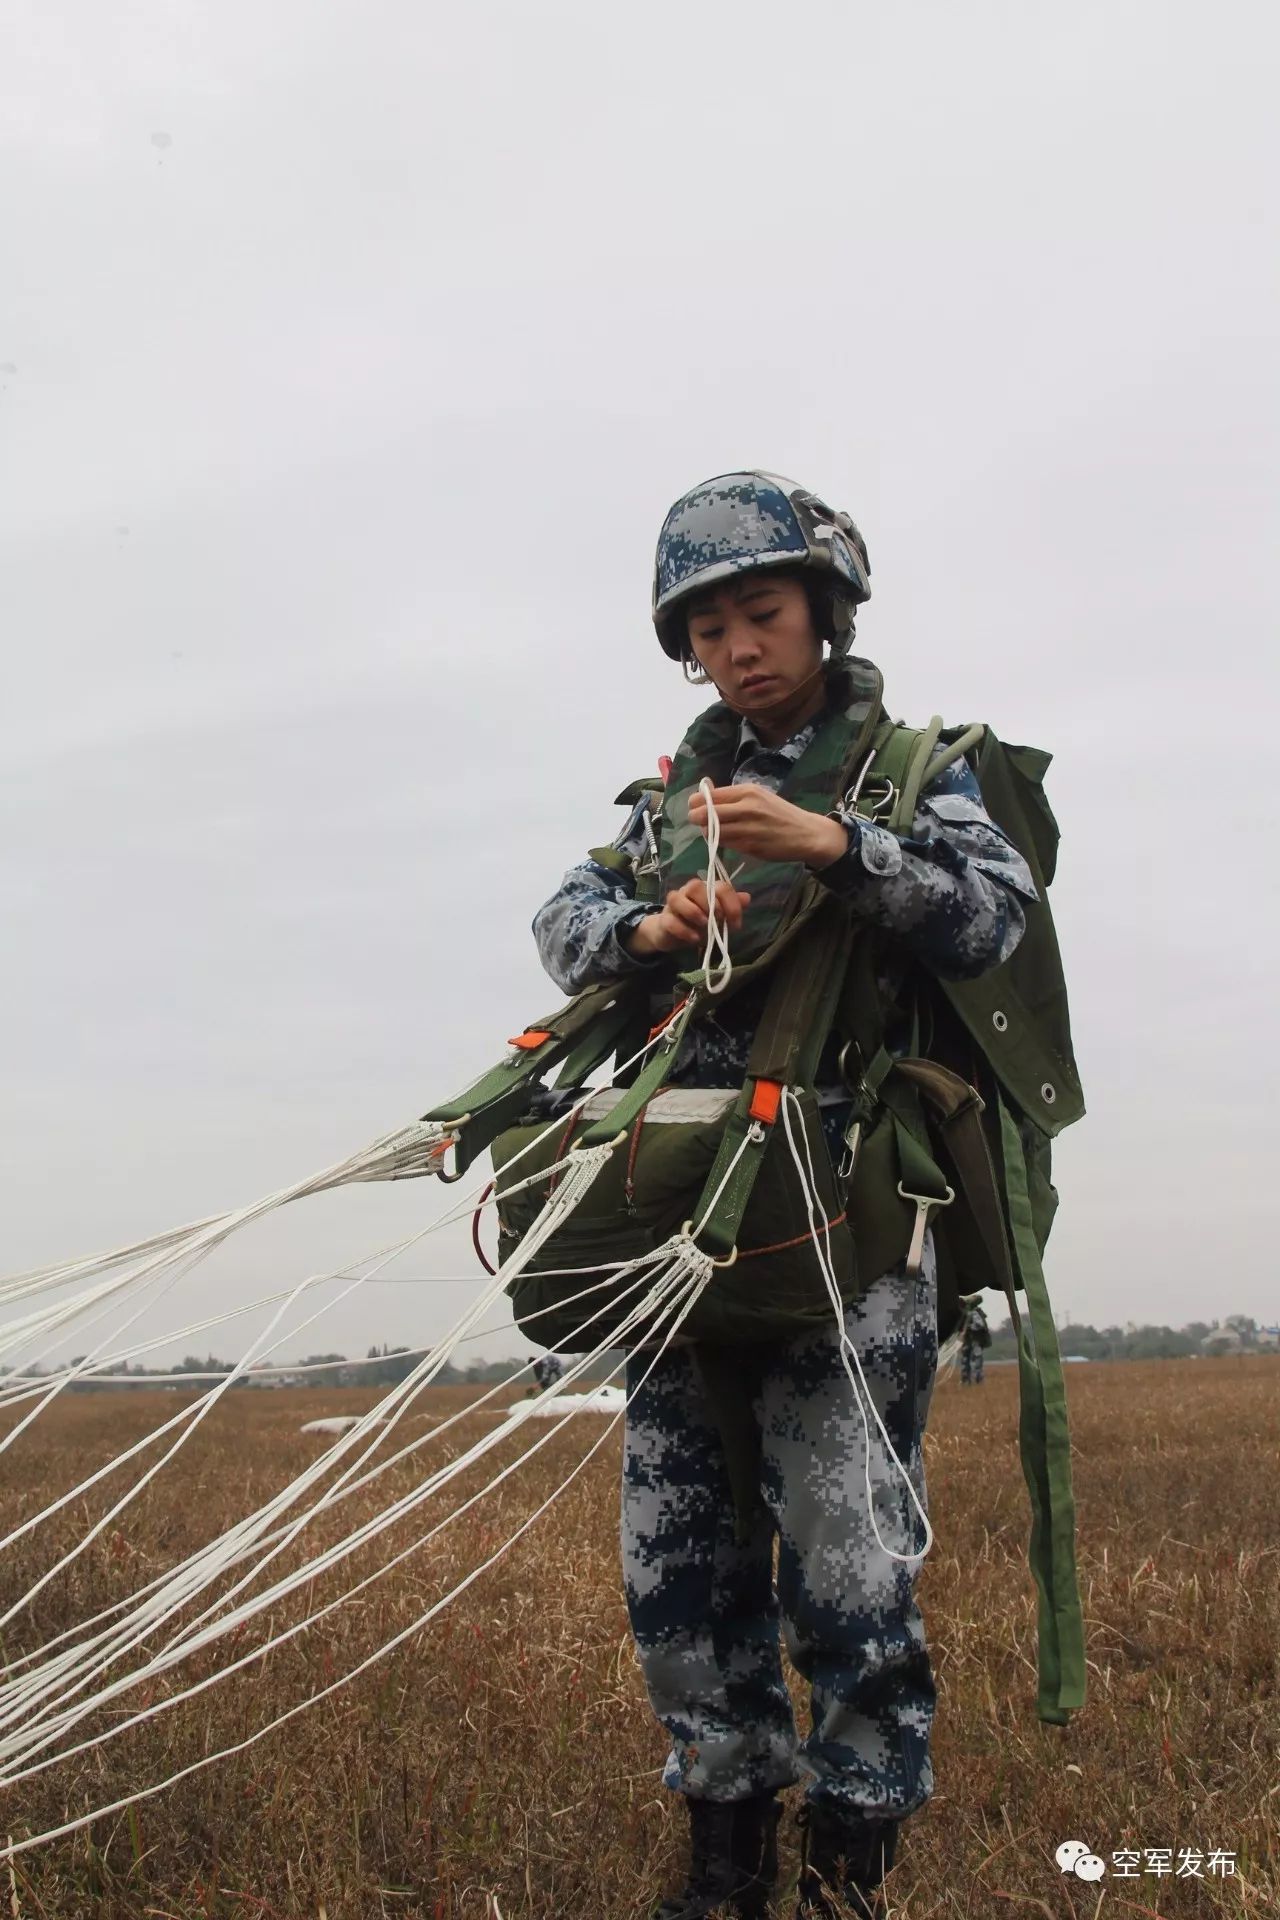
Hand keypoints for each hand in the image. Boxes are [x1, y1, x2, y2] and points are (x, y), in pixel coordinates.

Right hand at [622, 877, 751, 955]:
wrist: (673, 935)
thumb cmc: (699, 923)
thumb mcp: (719, 918)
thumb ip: (732, 907)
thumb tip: (747, 898)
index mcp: (705, 889)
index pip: (720, 886)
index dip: (730, 904)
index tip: (735, 924)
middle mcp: (688, 892)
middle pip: (695, 886)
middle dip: (710, 904)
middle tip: (718, 921)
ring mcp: (674, 905)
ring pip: (677, 897)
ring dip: (693, 912)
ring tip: (704, 926)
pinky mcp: (664, 920)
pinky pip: (670, 920)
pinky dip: (683, 930)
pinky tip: (694, 939)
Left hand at [688, 785, 847, 867]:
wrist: (806, 833)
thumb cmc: (779, 813)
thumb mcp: (759, 796)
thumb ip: (733, 797)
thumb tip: (704, 796)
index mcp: (747, 791)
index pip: (709, 796)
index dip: (696, 803)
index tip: (695, 807)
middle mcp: (747, 807)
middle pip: (706, 814)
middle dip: (696, 818)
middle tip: (697, 821)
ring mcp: (748, 828)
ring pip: (713, 831)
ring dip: (708, 833)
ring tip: (714, 831)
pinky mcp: (751, 846)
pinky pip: (726, 844)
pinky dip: (722, 842)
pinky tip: (728, 840)